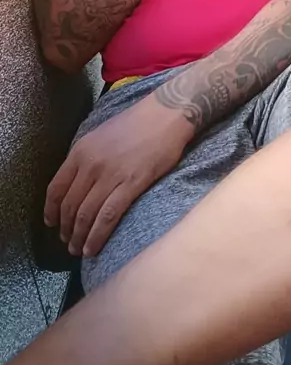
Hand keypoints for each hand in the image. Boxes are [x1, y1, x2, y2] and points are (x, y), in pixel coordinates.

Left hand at [44, 96, 192, 257]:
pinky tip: (93, 248)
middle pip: (69, 205)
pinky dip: (97, 236)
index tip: (51, 224)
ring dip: (79, 237)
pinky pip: (107, 217)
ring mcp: (110, 175)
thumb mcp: (101, 135)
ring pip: (85, 215)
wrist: (166, 114)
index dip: (51, 210)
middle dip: (66, 229)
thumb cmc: (137, 123)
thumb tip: (79, 182)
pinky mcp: (131, 184)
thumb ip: (87, 157)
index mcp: (81, 151)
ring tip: (79, 250)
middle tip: (68, 242)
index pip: (56, 188)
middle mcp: (90, 164)